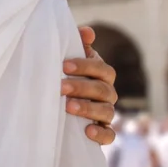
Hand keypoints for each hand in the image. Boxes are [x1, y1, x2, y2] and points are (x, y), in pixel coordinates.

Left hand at [64, 26, 117, 145]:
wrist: (58, 112)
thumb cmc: (64, 79)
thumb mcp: (67, 63)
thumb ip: (76, 45)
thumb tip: (87, 31)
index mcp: (100, 75)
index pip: (101, 69)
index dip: (85, 66)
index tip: (64, 66)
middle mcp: (106, 93)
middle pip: (103, 89)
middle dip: (82, 87)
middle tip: (61, 87)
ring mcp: (105, 114)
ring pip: (107, 111)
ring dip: (89, 108)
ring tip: (69, 107)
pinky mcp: (103, 133)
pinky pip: (110, 135)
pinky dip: (101, 133)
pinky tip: (88, 131)